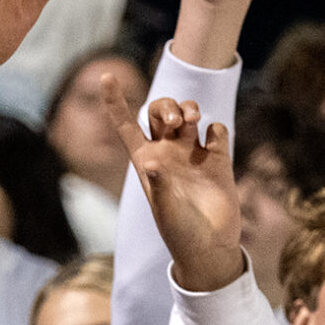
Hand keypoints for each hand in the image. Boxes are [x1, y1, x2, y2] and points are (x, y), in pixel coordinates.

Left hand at [112, 95, 241, 291]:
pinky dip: (215, 129)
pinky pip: (216, 131)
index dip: (114, 101)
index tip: (106, 76)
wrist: (210, 248)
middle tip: (176, 123)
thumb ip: (160, 184)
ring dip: (189, 108)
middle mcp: (168, 154)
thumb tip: (152, 161)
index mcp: (146, 162)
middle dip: (166, 106)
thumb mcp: (166, 210)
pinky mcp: (218, 161)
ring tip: (193, 120)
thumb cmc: (180, 233)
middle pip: (159, 112)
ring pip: (188, 115)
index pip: (126, 125)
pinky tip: (214, 143)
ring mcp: (193, 155)